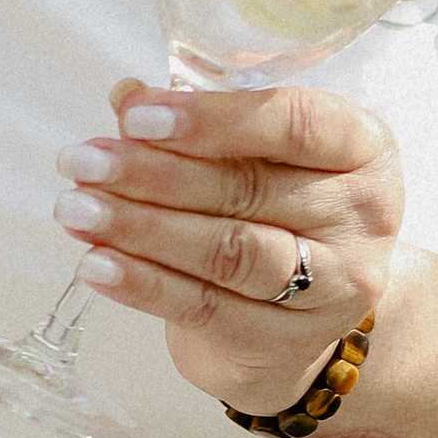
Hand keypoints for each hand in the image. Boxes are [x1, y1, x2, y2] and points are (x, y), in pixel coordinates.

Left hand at [53, 73, 403, 416]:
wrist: (301, 318)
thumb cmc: (274, 212)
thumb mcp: (254, 157)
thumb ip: (197, 124)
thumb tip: (126, 97)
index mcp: (363, 148)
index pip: (295, 124)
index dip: (212, 119)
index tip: (135, 116)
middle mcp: (362, 217)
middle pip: (247, 189)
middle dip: (151, 173)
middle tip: (81, 161)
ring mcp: (332, 287)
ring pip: (228, 251)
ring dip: (140, 227)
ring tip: (74, 209)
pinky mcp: (285, 340)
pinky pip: (204, 307)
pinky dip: (142, 283)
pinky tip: (94, 263)